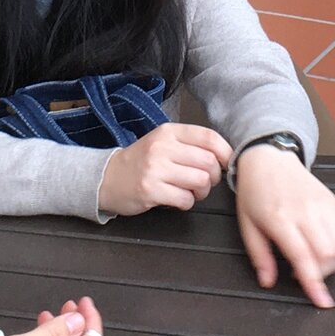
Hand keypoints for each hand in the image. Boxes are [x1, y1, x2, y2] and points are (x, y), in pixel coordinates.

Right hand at [98, 123, 231, 215]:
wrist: (108, 178)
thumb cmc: (141, 162)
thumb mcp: (163, 143)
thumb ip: (190, 145)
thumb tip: (225, 156)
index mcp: (169, 132)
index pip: (209, 138)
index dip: (226, 153)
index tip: (226, 163)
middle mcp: (162, 147)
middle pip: (208, 162)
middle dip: (213, 177)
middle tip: (204, 182)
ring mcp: (155, 169)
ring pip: (200, 181)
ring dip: (201, 192)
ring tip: (190, 191)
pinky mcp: (150, 190)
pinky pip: (185, 199)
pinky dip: (187, 203)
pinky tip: (177, 199)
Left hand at [232, 146, 334, 308]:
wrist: (270, 160)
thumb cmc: (255, 194)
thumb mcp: (247, 226)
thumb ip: (260, 256)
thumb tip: (267, 283)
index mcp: (279, 219)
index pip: (303, 256)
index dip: (313, 283)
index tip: (322, 302)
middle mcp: (305, 211)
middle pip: (328, 255)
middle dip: (321, 274)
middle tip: (303, 272)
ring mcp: (322, 205)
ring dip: (332, 264)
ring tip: (313, 260)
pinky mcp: (333, 202)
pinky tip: (324, 249)